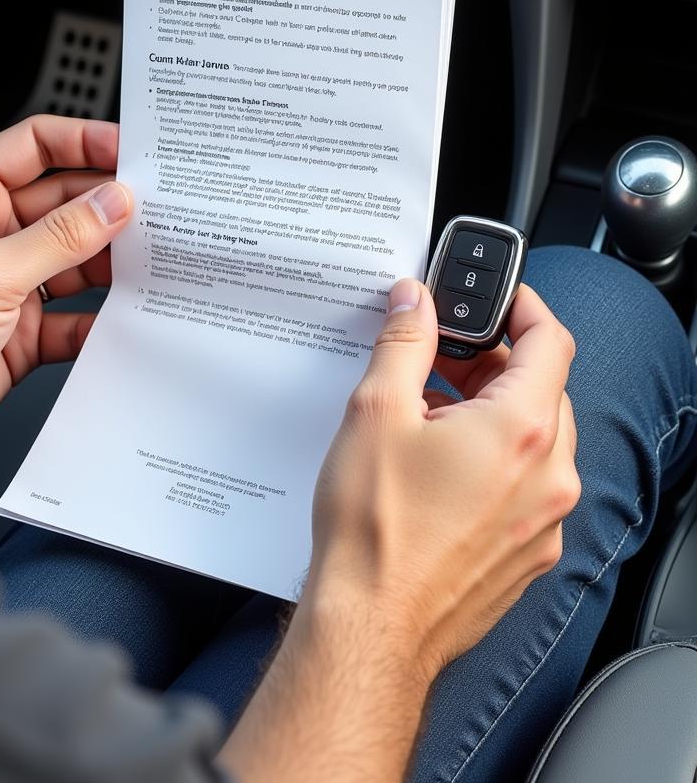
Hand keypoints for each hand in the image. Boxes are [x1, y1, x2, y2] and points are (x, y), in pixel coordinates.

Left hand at [0, 115, 131, 488]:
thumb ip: (60, 237)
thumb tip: (114, 203)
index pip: (35, 147)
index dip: (85, 141)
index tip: (132, 150)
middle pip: (65, 203)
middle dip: (110, 206)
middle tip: (160, 210)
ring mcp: (8, 284)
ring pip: (76, 259)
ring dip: (111, 261)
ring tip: (155, 261)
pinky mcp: (20, 331)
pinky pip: (73, 316)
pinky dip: (99, 318)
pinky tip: (124, 319)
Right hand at [308, 278, 579, 675]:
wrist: (372, 627)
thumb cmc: (375, 531)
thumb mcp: (377, 413)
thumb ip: (404, 343)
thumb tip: (414, 302)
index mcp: (521, 430)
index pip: (550, 340)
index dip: (524, 306)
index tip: (499, 297)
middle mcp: (549, 475)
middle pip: (543, 389)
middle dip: (495, 363)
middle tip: (442, 359)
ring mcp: (545, 520)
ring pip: (535, 440)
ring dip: (492, 413)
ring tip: (428, 418)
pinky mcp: (528, 552)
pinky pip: (527, 486)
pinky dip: (494, 461)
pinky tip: (438, 470)